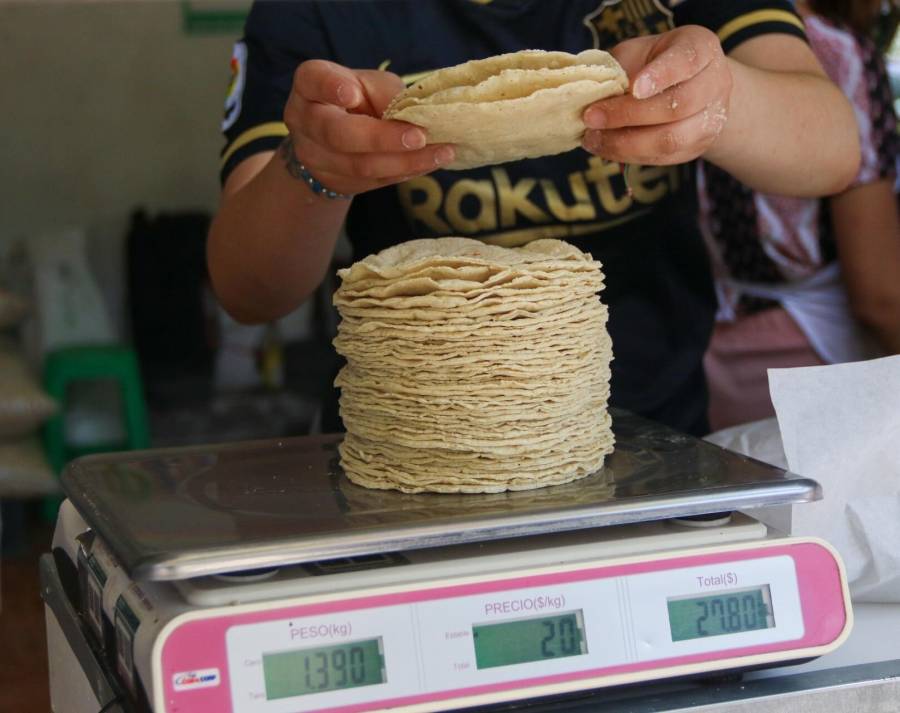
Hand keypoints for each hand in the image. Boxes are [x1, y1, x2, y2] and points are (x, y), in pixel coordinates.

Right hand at [282, 60, 455, 195]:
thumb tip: (413, 119)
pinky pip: (373, 181)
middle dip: (382, 138)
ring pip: (359, 166)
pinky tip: (429, 164)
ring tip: (441, 152)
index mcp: (310, 84)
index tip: (352, 94)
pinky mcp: (334, 183)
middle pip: (338, 134)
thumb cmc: (358, 100)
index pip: (314, 81)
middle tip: (419, 136)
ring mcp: (314, 157)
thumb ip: (386, 94)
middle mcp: (304, 120)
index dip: (332, 88)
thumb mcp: (370, 84)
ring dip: (404, 161)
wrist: (336, 140)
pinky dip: (404, 172)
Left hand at [582, 25, 731, 164]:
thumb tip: (592, 95)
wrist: (688, 87)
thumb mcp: (638, 53)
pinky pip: (662, 157)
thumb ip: (620, 68)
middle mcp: (714, 84)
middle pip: (677, 106)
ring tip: (593, 139)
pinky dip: (628, 155)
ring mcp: (709, 120)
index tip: (634, 88)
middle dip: (629, 115)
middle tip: (592, 117)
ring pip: (671, 139)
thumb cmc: (654, 64)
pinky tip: (605, 148)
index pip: (685, 61)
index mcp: (702, 49)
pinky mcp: (695, 148)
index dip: (660, 76)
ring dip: (626, 143)